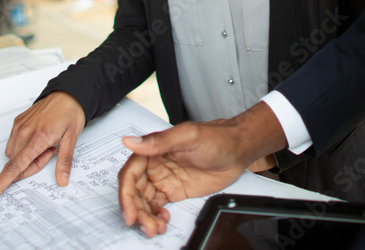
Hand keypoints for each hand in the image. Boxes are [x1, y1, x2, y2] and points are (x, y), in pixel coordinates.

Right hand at [0, 91, 85, 204]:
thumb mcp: (72, 139)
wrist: (67, 94)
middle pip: (16, 165)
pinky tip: (38, 138)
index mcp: (37, 138)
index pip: (14, 168)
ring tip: (46, 144)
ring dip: (27, 157)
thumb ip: (64, 162)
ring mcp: (19, 127)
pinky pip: (13, 144)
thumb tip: (62, 180)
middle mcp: (24, 133)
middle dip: (31, 166)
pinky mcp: (16, 123)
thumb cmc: (70, 114)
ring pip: (14, 155)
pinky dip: (24, 147)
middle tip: (50, 153)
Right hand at [117, 103, 287, 236]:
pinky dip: (156, 216)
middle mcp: (156, 164)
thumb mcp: (188, 137)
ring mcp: (165, 178)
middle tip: (144, 225)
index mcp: (154, 150)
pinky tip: (163, 221)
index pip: (130, 174)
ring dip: (145, 216)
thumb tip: (130, 141)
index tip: (130, 211)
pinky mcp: (174, 190)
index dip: (126, 194)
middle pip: (135, 191)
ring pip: (144, 201)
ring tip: (154, 228)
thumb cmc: (216, 138)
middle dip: (136, 210)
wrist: (238, 150)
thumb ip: (158, 141)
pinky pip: (157, 206)